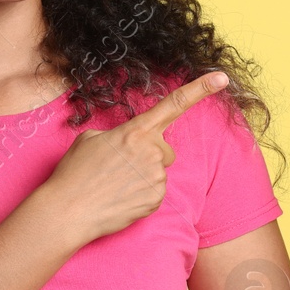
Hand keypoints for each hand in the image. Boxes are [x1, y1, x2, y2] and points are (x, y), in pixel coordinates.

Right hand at [41, 70, 229, 246]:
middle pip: (164, 149)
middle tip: (120, 168)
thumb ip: (119, 135)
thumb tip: (130, 146)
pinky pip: (155, 193)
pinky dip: (140, 196)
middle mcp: (152, 151)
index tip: (222, 78)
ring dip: (142, 177)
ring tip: (114, 185)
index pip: (174, 104)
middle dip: (148, 156)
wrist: (68, 211)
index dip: (201, 89)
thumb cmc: (75, 174)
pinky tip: (120, 199)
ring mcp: (156, 178)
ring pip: (158, 172)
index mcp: (136, 131)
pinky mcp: (156, 201)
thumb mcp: (91, 139)